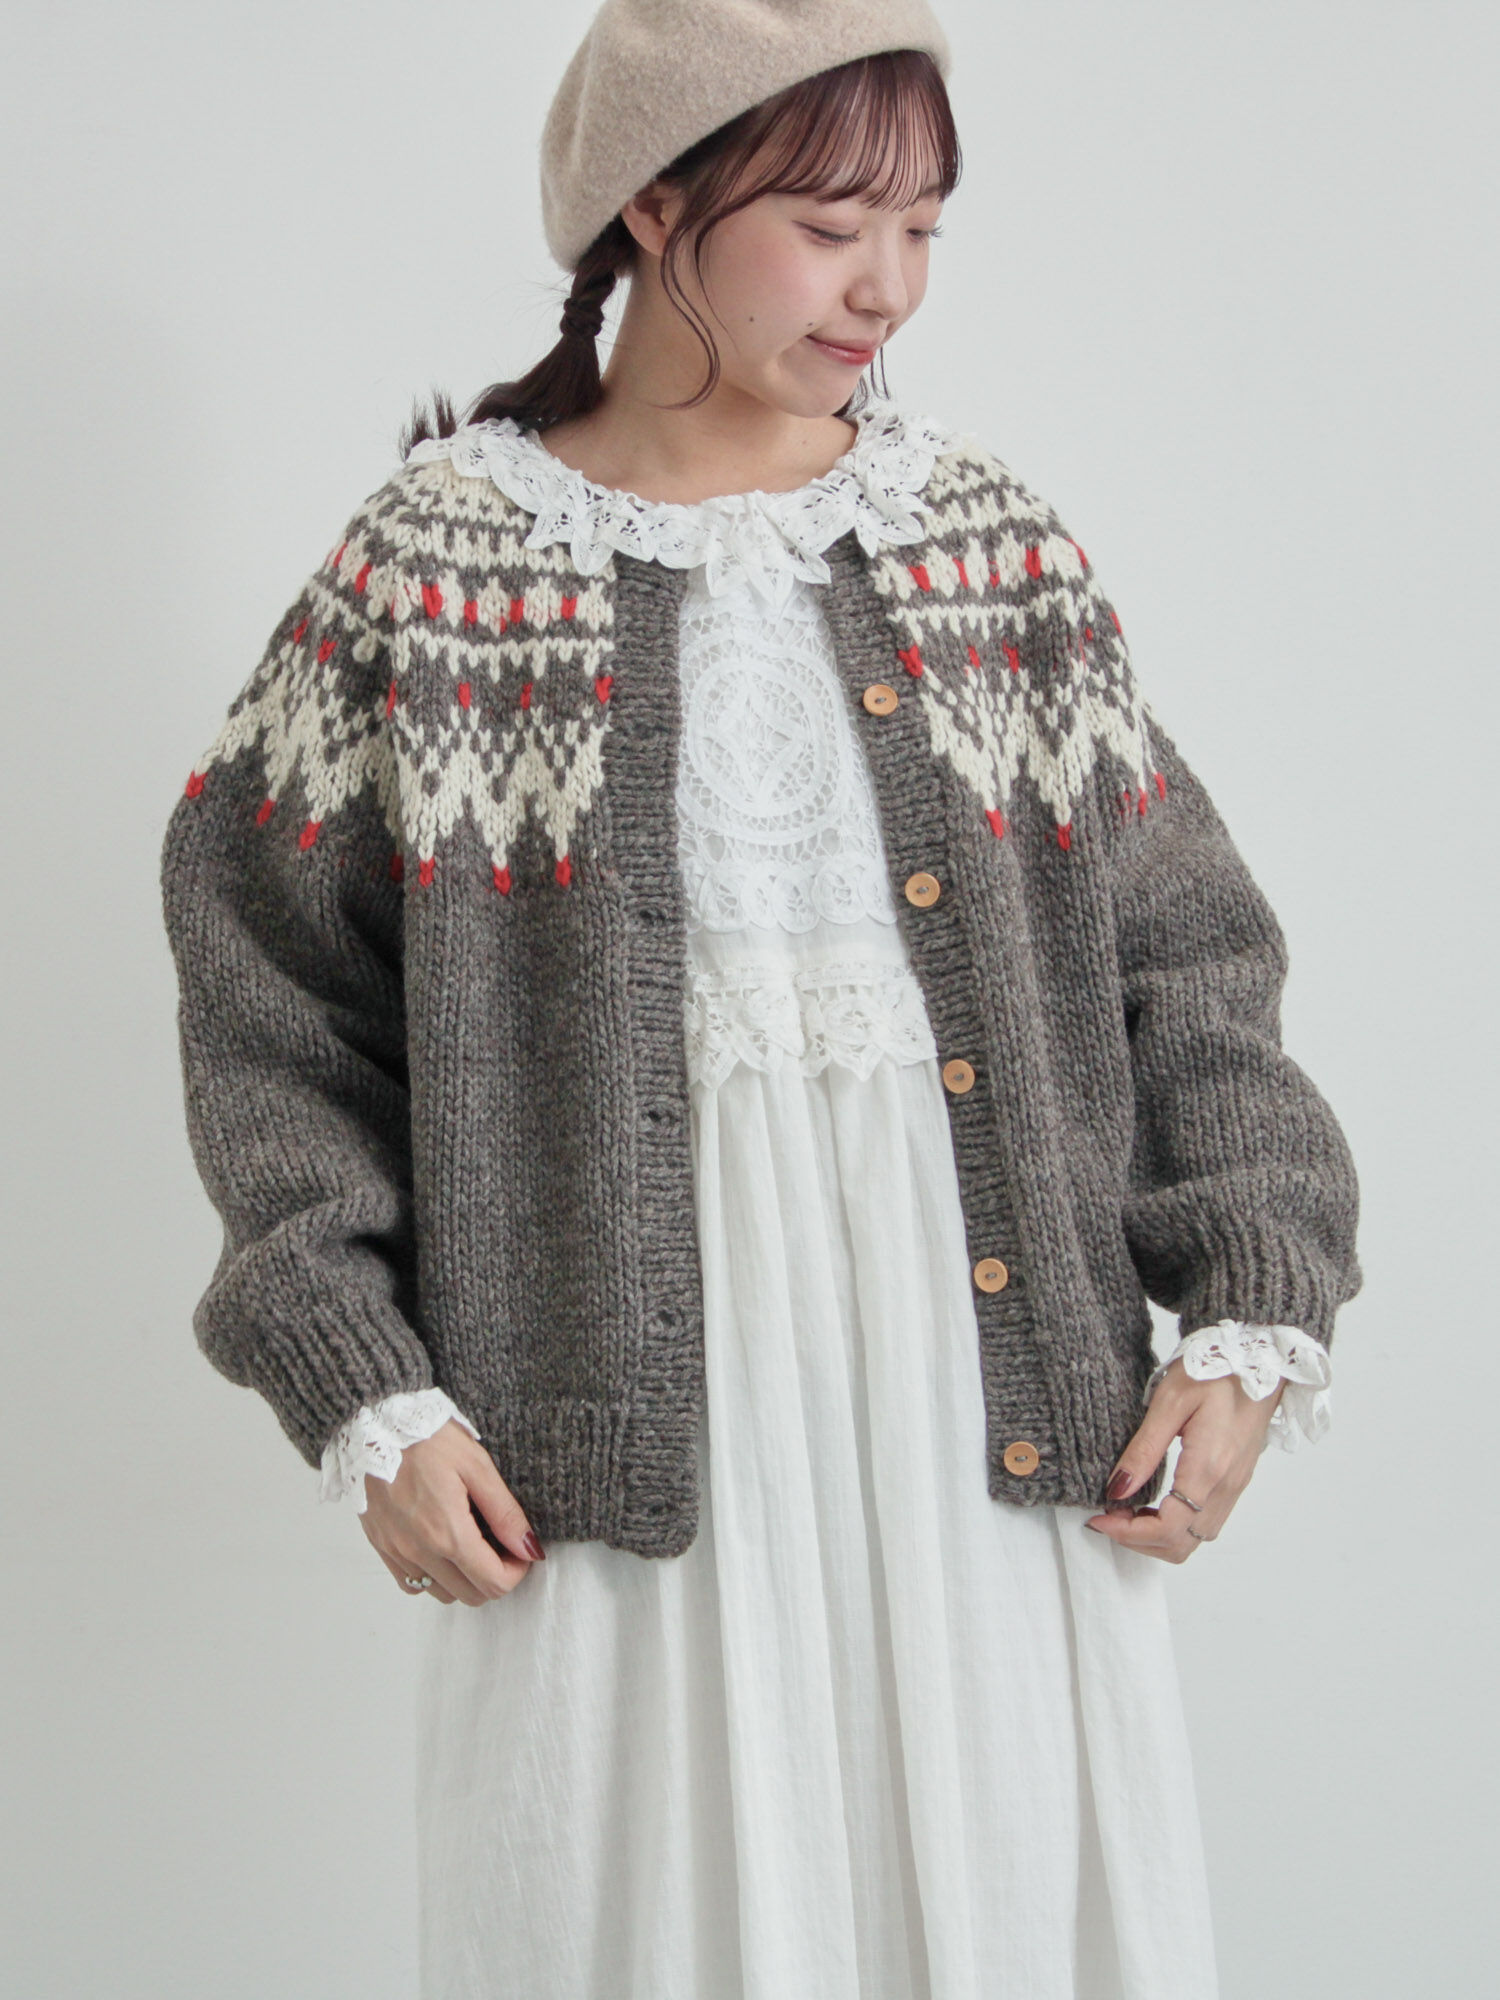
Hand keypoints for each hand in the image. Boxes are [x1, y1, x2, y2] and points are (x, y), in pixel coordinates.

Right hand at [360, 1419, 544, 1604]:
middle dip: (494, 1576)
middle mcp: (420, 1551)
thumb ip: (505, 1513)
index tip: (519, 1551)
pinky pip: (412, 1584)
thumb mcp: (477, 1466)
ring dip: (464, 1579)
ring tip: (470, 1543)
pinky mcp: (381, 1547)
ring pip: (442, 1594)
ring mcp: (397, 1552)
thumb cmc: (427, 1439)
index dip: (516, 1572)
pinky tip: (440, 1548)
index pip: (493, 1583)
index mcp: (448, 1532)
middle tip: (499, 1545)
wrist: (374, 1424)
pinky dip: (432, 1578)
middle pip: (471, 1595)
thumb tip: (529, 1548)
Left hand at [1083, 1358, 1285, 1561]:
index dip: (1128, 1533)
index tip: (1099, 1519)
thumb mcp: (1169, 1402)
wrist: (1259, 1359)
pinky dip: (1175, 1526)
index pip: (1167, 1529)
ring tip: (1127, 1510)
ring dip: (1157, 1537)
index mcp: (1208, 1469)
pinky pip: (1205, 1523)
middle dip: (1139, 1540)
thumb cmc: (1215, 1372)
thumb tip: (1116, 1490)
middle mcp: (1225, 1488)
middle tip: (1109, 1517)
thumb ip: (1143, 1450)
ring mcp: (1235, 1488)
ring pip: (1194, 1539)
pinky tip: (1153, 1504)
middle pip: (1181, 1545)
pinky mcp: (1236, 1482)